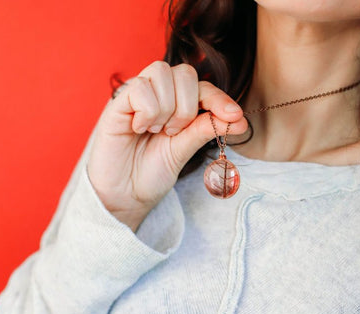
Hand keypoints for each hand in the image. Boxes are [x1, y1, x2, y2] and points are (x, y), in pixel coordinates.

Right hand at [87, 61, 247, 230]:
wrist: (125, 194)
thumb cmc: (153, 170)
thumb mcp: (186, 149)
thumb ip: (207, 129)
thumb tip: (241, 120)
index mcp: (179, 103)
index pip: (204, 87)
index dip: (220, 98)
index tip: (236, 116)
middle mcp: (159, 93)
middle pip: (185, 72)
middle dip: (187, 106)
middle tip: (175, 132)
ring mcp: (137, 94)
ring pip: (162, 73)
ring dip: (166, 108)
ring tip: (156, 131)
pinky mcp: (117, 101)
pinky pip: (140, 87)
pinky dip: (147, 111)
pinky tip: (138, 128)